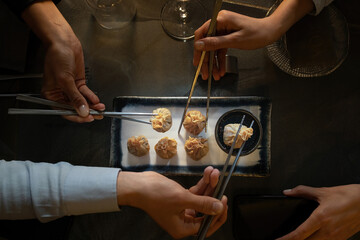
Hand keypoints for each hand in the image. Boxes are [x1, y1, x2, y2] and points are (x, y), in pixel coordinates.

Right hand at [21, 0, 104, 122]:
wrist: (64, 42)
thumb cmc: (57, 56)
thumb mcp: (65, 80)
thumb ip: (75, 98)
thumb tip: (82, 111)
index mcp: (51, 94)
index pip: (64, 111)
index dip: (76, 116)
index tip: (87, 118)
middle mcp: (60, 93)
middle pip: (74, 107)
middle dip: (86, 111)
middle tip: (96, 115)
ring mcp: (70, 88)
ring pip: (82, 101)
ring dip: (91, 105)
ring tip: (100, 108)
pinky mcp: (77, 83)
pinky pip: (85, 93)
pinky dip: (91, 97)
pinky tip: (97, 101)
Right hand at [116, 167, 227, 238]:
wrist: (138, 185)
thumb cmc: (155, 196)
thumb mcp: (182, 199)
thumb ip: (202, 204)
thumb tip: (219, 208)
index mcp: (183, 228)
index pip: (207, 224)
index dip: (217, 213)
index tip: (223, 200)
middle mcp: (183, 220)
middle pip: (206, 210)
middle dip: (213, 194)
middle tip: (220, 181)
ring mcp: (182, 209)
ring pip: (201, 198)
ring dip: (208, 185)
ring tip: (213, 172)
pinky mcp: (180, 198)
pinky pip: (195, 192)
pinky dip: (201, 183)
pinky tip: (207, 174)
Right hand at [193, 10, 276, 79]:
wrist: (270, 32)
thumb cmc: (257, 33)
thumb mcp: (235, 40)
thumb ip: (216, 43)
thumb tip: (200, 45)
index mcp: (221, 19)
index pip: (202, 33)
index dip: (198, 49)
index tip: (197, 61)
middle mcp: (220, 23)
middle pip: (207, 43)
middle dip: (206, 60)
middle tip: (205, 72)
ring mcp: (224, 30)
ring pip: (213, 49)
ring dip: (213, 63)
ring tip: (214, 75)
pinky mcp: (228, 36)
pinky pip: (220, 49)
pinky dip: (220, 60)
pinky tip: (220, 69)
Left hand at [277, 184, 359, 239]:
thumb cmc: (349, 196)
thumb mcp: (323, 192)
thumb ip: (303, 191)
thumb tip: (289, 192)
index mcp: (321, 218)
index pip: (299, 233)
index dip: (286, 239)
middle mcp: (328, 230)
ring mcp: (336, 237)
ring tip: (298, 239)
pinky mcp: (342, 238)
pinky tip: (314, 238)